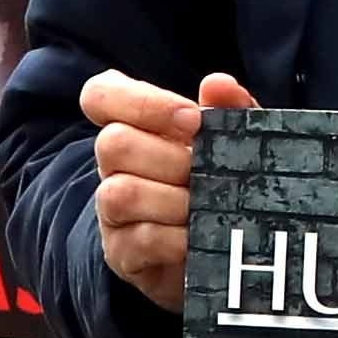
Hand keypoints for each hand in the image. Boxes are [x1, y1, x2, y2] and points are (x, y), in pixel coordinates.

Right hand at [83, 69, 258, 310]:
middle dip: (171, 158)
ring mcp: (112, 211)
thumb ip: (230, 109)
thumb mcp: (236, 140)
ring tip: (210, 206)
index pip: (100, 95)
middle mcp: (113, 165)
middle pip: (112, 144)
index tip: (192, 119)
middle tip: (212, 172)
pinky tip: (203, 237)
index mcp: (134, 126)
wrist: (225, 248)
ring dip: (174, 201)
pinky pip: (138, 240)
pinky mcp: (122, 253)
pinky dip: (177, 238)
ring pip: (119, 194)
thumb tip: (218, 84)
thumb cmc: (224, 180)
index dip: (139, 102)